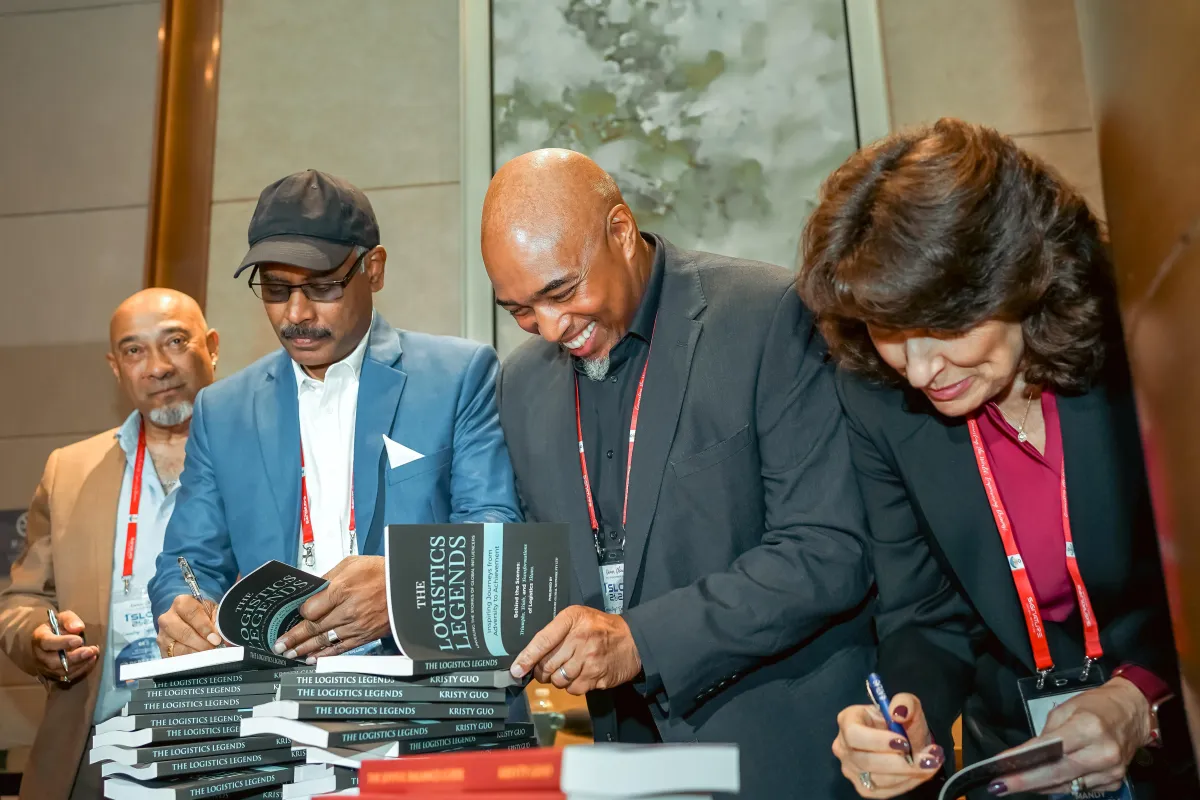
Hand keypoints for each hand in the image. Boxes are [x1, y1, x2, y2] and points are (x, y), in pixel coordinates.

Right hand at [31, 610, 98, 682]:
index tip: (79, 640)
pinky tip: (91, 660)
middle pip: (53, 661)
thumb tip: (78, 628)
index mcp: (39, 638)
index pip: (46, 643)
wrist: (52, 640)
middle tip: (90, 650)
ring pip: (61, 671)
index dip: (62, 642)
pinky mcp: (54, 675)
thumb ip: (70, 620)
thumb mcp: (63, 618)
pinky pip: (67, 677)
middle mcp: (40, 656)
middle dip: (74, 657)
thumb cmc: (58, 627)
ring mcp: (45, 668)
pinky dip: (80, 670)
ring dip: (80, 664)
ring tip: (93, 654)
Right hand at [157, 594, 221, 656]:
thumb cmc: (204, 616)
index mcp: (182, 603)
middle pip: (184, 632)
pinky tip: (199, 658)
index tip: (215, 638)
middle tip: (213, 647)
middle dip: (201, 642)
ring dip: (197, 652)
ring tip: (208, 653)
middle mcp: (168, 617)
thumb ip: (219, 622)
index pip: (191, 613)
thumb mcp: (213, 613)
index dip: (204, 626)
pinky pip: (176, 657)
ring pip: (179, 647)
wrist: (192, 622)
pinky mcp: (163, 649)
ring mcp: (163, 635)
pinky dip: (190, 659)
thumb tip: (227, 639)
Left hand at [274, 556, 389, 662]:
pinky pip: (341, 648)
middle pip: (314, 627)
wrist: (408, 586)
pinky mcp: (365, 636)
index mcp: (342, 589)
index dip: (300, 613)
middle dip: (294, 638)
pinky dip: (326, 655)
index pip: (311, 608)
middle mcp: (348, 610)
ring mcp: (357, 625)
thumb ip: (329, 578)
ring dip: (305, 649)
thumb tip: (313, 591)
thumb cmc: (381, 572)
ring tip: (290, 654)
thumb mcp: (352, 564)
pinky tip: (313, 659)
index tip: (295, 615)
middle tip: (279, 645)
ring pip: (325, 641)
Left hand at [510, 605, 641, 694]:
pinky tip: (580, 675)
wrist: (634, 639)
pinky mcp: (597, 677)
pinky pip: (573, 689)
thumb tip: (530, 656)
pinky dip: (572, 686)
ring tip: (567, 669)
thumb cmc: (600, 627)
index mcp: (571, 619)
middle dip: (541, 671)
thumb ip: (555, 632)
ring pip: (558, 680)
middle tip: (546, 668)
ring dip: (558, 679)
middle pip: (547, 665)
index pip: (542, 641)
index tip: (516, 670)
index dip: (526, 658)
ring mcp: (589, 660)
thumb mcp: (578, 617)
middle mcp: (579, 639)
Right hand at [832, 692, 945, 797]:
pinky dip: (906, 784)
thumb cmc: (902, 721)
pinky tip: (918, 773)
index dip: (878, 741)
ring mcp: (851, 770)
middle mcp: (843, 747)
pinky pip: (884, 791)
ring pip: (877, 779)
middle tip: (926, 759)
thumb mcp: (908, 704)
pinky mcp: (863, 787)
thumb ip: (905, 702)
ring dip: (907, 774)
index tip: (903, 742)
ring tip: (929, 764)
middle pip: (866, 761)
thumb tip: (899, 713)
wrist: (907, 741)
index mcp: (848, 720)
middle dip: (899, 763)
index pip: (854, 734)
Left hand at [992, 677, 1148, 795]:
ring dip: (1040, 786)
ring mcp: (1111, 771)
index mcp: (1088, 728)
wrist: (1132, 712)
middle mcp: (1102, 752)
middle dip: (1026, 781)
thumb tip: (1028, 756)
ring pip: (1067, 786)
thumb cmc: (1095, 705)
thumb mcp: (1065, 709)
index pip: (1049, 749)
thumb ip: (1047, 734)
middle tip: (1000, 786)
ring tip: (1016, 784)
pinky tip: (1043, 783)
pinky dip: (1060, 786)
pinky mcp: (1115, 782)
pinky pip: (1080, 789)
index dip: (1023, 760)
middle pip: (1057, 773)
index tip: (1000, 766)